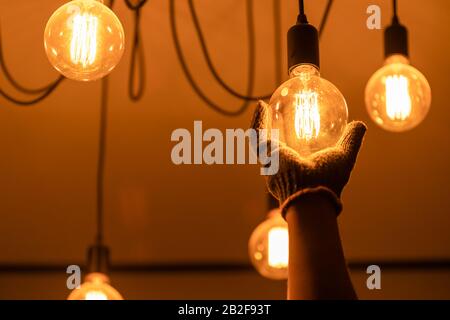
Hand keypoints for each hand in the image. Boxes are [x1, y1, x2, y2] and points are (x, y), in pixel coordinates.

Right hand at [251, 101, 366, 216]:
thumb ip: (351, 140)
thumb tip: (358, 124)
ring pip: (261, 138)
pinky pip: (258, 134)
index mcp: (299, 168)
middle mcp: (281, 166)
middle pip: (274, 144)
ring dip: (260, 122)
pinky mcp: (264, 153)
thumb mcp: (344, 156)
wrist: (311, 192)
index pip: (293, 149)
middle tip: (277, 113)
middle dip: (273, 130)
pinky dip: (258, 119)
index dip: (292, 136)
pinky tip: (261, 105)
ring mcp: (270, 160)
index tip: (296, 123)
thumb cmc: (327, 179)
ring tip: (263, 106)